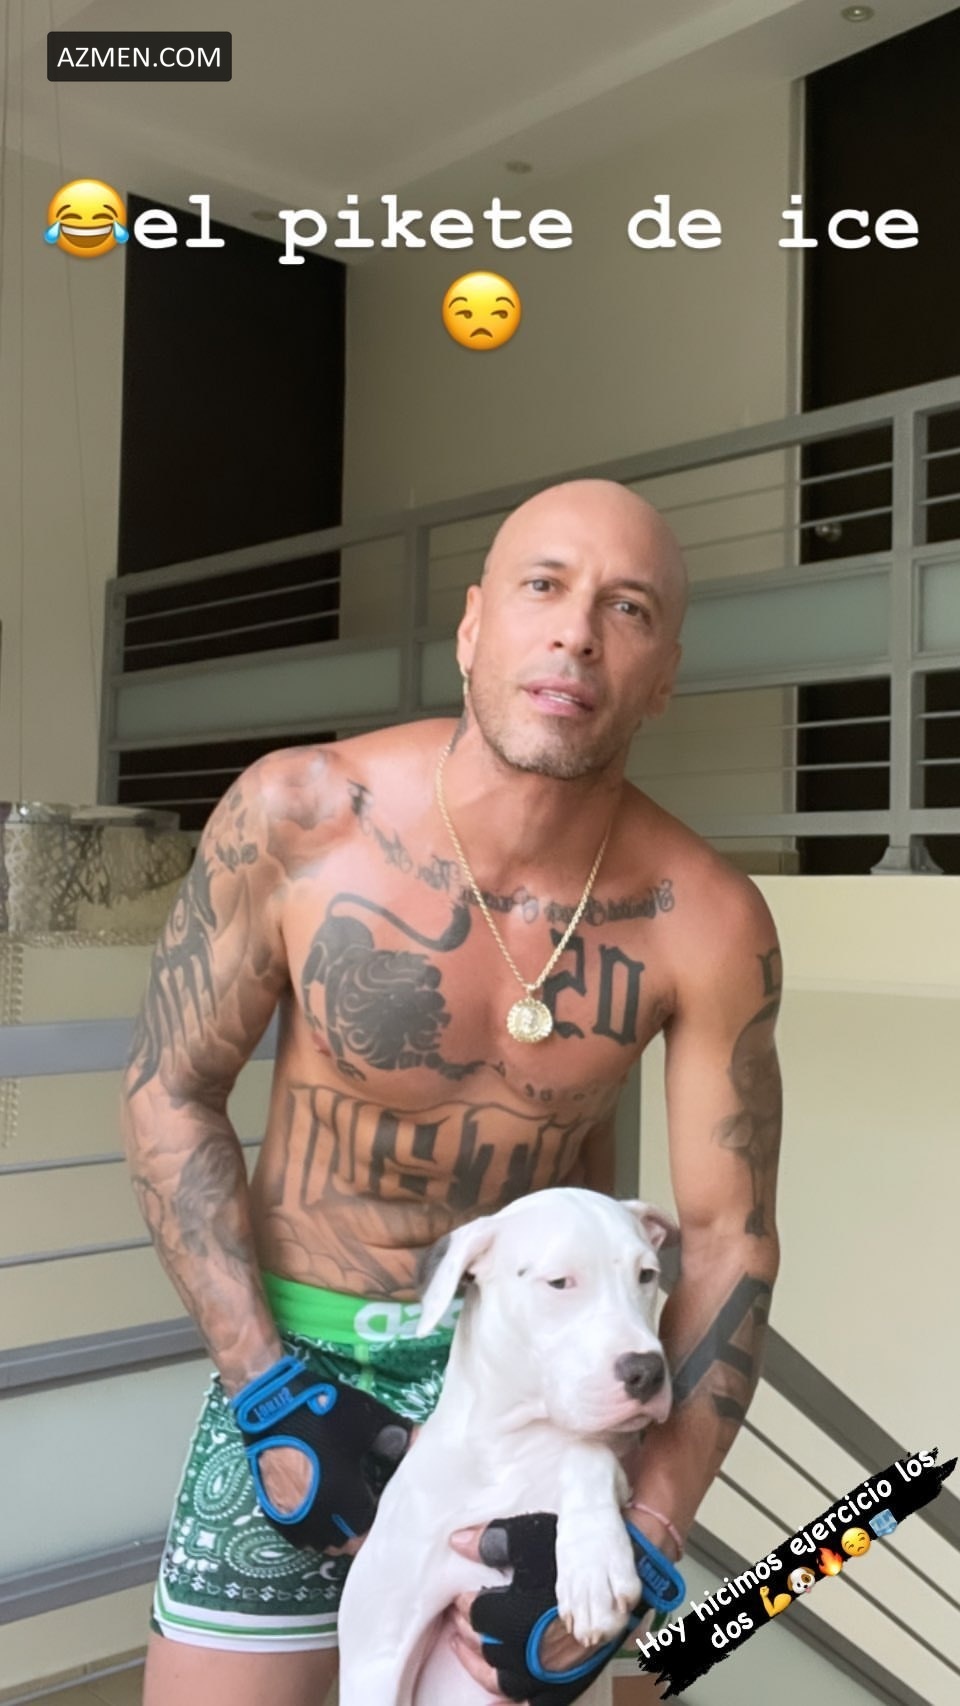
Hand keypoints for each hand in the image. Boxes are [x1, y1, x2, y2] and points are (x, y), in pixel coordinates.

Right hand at [259, 1421, 421, 1557]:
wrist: (270, 1401)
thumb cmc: (322, 1412)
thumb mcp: (367, 1418)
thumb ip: (395, 1434)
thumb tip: (418, 1443)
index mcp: (343, 1501)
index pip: (367, 1530)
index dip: (378, 1520)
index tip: (382, 1504)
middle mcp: (316, 1518)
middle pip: (342, 1542)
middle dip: (355, 1530)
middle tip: (363, 1506)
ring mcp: (291, 1517)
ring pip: (317, 1541)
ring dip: (330, 1532)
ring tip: (340, 1509)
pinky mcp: (271, 1508)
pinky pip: (295, 1532)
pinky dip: (307, 1526)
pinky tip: (314, 1505)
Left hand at [446, 1516, 636, 1705]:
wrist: (634, 1564)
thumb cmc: (586, 1549)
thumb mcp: (533, 1536)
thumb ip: (494, 1542)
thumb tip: (459, 1542)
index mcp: (526, 1616)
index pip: (481, 1618)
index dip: (466, 1607)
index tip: (461, 1598)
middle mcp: (541, 1649)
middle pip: (491, 1651)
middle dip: (471, 1636)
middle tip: (460, 1620)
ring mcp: (560, 1668)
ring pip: (510, 1683)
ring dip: (484, 1671)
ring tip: (469, 1653)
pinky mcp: (576, 1676)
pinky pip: (541, 1701)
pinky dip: (516, 1701)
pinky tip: (500, 1699)